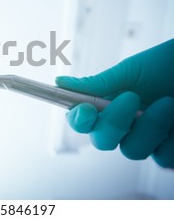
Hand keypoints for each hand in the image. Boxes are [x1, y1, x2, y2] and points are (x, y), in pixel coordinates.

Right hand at [55, 39, 173, 167]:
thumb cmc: (168, 64)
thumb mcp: (131, 71)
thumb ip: (97, 83)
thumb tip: (61, 82)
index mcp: (108, 104)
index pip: (81, 121)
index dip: (78, 120)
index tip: (86, 109)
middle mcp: (124, 124)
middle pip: (102, 141)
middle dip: (114, 123)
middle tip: (132, 98)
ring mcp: (148, 138)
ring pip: (133, 150)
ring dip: (151, 127)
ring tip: (169, 103)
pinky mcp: (170, 148)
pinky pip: (163, 158)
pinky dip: (172, 140)